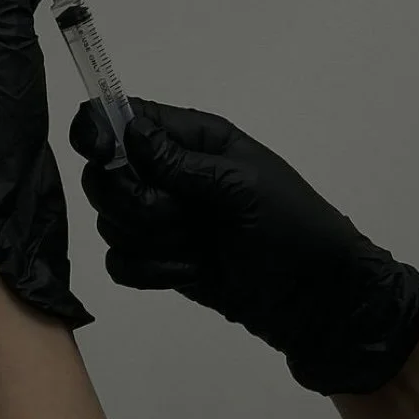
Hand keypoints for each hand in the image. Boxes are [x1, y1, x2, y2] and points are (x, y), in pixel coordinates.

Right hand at [69, 99, 418, 392]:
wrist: (317, 301)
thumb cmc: (293, 229)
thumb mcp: (244, 187)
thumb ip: (182, 162)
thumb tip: (128, 131)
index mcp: (196, 139)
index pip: (126, 117)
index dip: (101, 131)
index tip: (102, 154)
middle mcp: (172, 174)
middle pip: (105, 174)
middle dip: (136, 201)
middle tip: (178, 215)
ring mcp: (163, 220)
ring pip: (110, 221)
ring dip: (153, 240)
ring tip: (199, 247)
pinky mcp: (159, 261)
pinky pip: (120, 262)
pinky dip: (152, 270)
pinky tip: (192, 271)